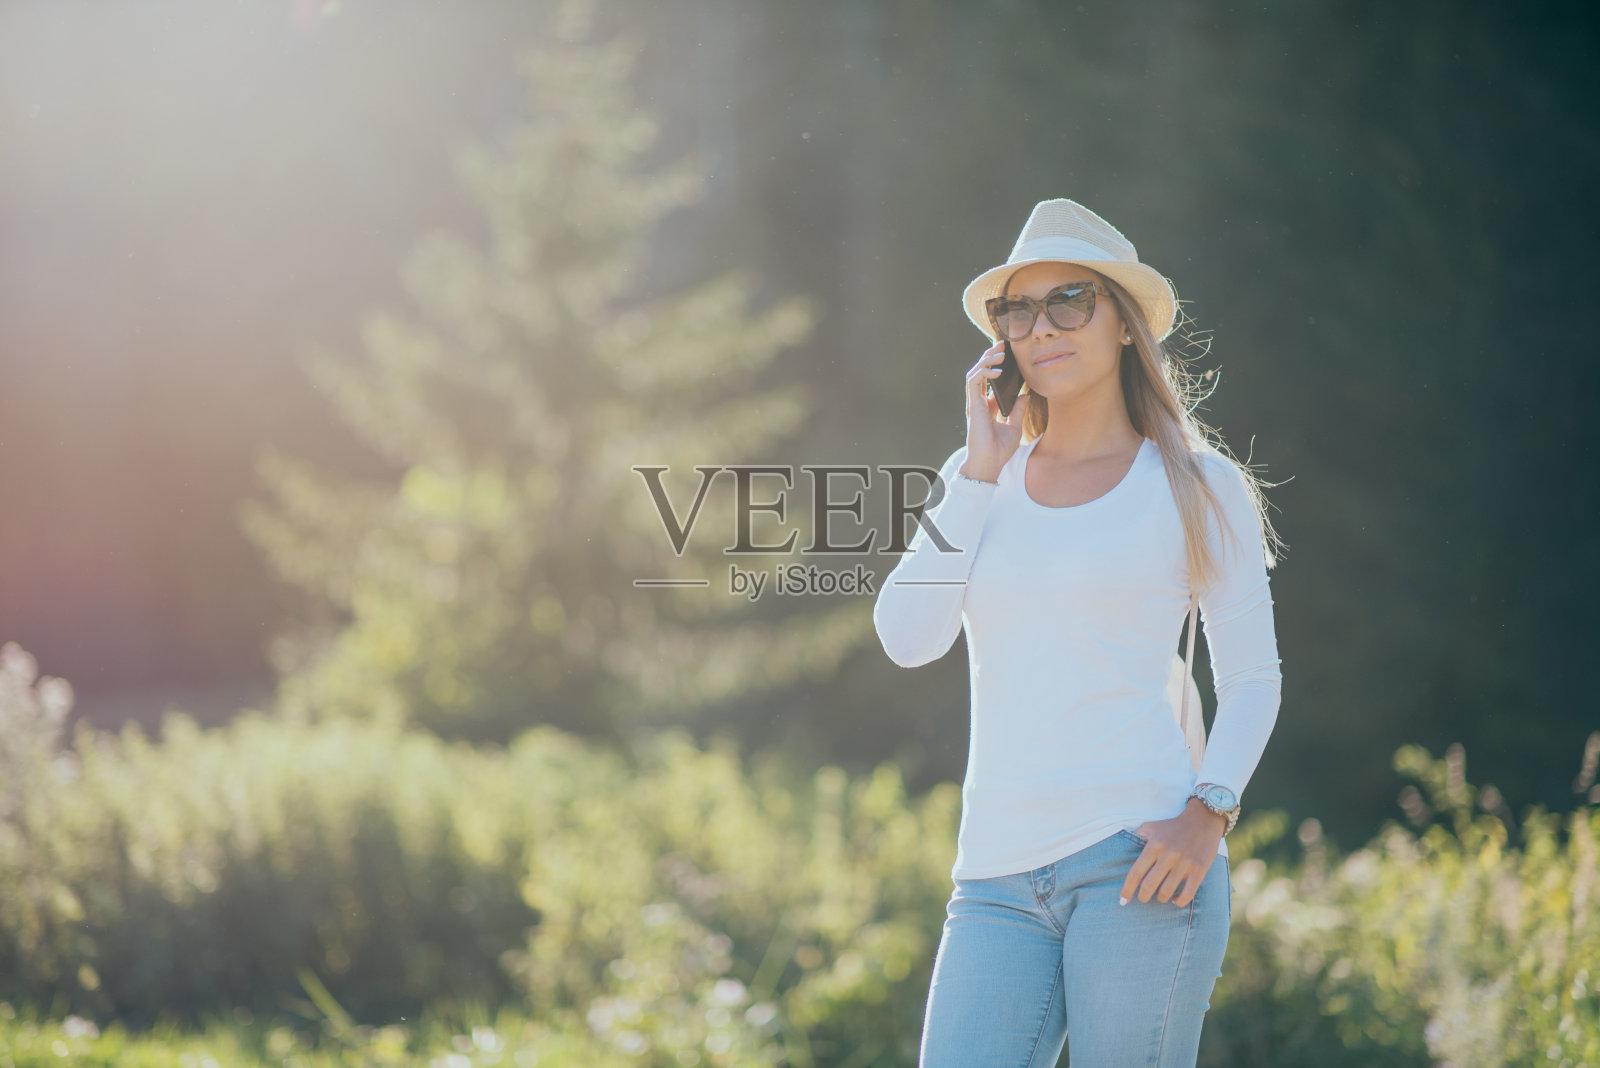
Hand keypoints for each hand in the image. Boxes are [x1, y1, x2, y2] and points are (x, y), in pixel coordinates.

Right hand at [961, 341, 1025, 481]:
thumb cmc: (999, 450)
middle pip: (980, 372)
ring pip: (974, 372)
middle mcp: (979, 402)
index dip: (995, 364)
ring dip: (986, 360)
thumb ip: (1018, 410)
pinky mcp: (973, 405)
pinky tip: (996, 371)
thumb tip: (1025, 394)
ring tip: (1000, 353)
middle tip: (1002, 345)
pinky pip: (974, 381)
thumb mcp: (1014, 426)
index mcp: (987, 406)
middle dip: (990, 356)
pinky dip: (984, 372)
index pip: (988, 379)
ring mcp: (974, 403)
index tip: (1006, 353)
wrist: (989, 464)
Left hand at [1118, 798, 1227, 907]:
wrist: (1203, 820)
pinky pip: (1187, 894)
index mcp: (1154, 845)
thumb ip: (1137, 837)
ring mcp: (1184, 864)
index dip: (1127, 890)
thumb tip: (1122, 848)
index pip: (1135, 873)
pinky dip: (1178, 901)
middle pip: (1149, 886)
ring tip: (1160, 896)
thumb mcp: (1151, 826)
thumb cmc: (1173, 826)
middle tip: (1143, 898)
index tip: (1122, 901)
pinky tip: (1175, 899)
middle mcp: (1168, 855)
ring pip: (1166, 892)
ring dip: (1160, 898)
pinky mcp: (1199, 870)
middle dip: (1143, 897)